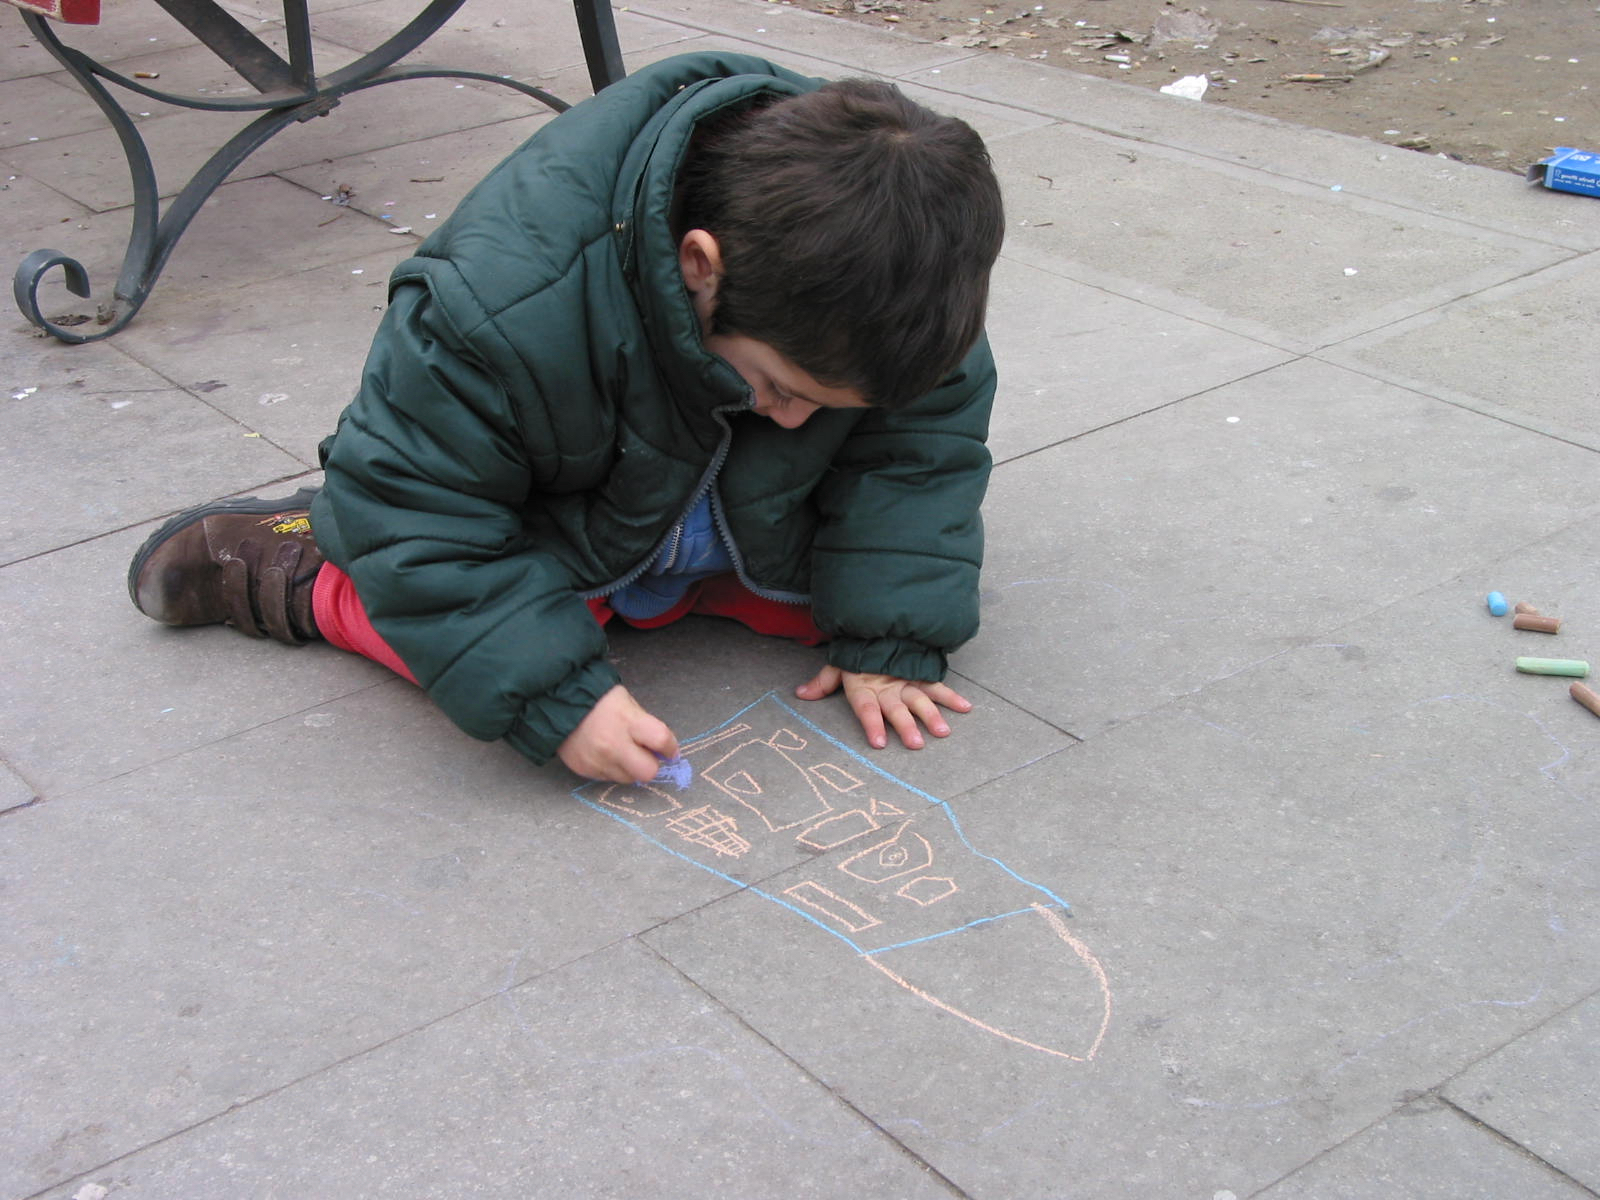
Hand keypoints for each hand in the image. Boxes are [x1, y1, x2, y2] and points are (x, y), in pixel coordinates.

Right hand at [557, 685, 678, 783]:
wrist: (557, 703)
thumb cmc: (597, 700)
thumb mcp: (627, 703)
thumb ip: (644, 725)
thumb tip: (660, 747)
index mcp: (628, 721)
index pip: (662, 740)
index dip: (671, 748)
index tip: (670, 751)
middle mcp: (614, 744)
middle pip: (648, 772)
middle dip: (651, 765)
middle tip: (646, 756)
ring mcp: (598, 760)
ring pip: (628, 778)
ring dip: (630, 768)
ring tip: (621, 752)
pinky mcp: (584, 770)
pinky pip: (607, 778)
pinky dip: (611, 769)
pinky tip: (604, 754)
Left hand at [795, 665, 971, 749]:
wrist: (878, 621)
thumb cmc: (857, 651)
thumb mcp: (837, 664)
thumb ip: (822, 682)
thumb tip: (800, 694)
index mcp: (864, 686)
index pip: (866, 708)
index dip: (872, 724)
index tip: (879, 743)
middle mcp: (886, 686)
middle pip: (896, 709)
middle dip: (906, 726)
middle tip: (916, 744)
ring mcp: (906, 680)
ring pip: (920, 699)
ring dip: (932, 715)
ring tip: (943, 732)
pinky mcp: (920, 673)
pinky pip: (937, 685)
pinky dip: (952, 696)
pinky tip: (966, 707)